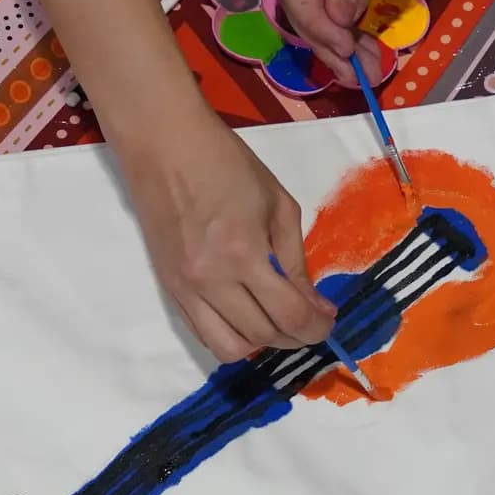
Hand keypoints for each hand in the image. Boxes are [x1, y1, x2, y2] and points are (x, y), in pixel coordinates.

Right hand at [117, 112, 335, 361]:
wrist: (165, 147)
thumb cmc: (227, 164)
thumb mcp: (278, 204)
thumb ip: (296, 260)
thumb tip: (315, 304)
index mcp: (243, 253)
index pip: (289, 315)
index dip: (318, 327)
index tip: (328, 318)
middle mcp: (211, 280)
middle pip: (262, 336)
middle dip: (296, 336)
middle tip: (310, 318)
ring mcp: (185, 289)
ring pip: (228, 348)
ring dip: (261, 343)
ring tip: (276, 322)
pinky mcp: (169, 289)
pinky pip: (202, 334)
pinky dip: (231, 336)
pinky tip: (247, 317)